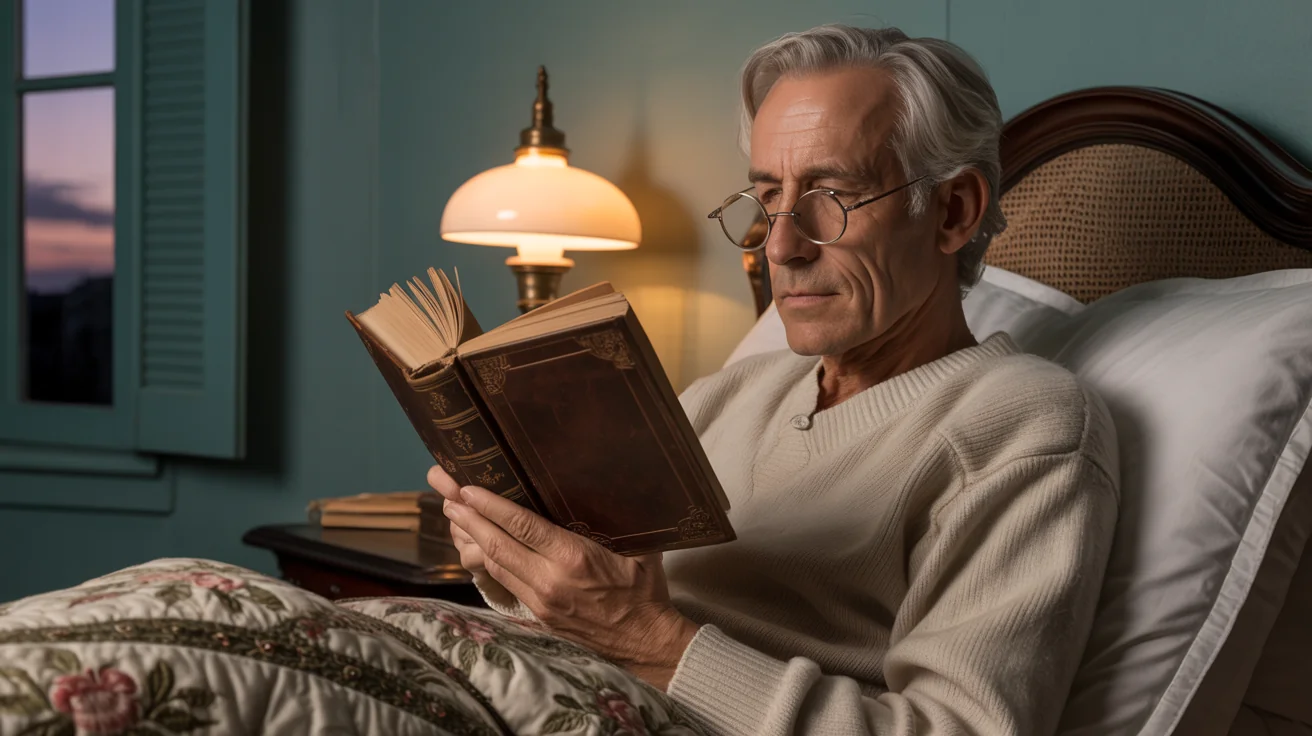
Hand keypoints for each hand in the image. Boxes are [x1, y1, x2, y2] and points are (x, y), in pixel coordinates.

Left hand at [432, 475, 699, 689]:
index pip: (522, 525)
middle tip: (445, 492)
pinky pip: (504, 583)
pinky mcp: (537, 616)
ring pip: (494, 565)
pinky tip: (475, 547)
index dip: (490, 506)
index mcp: (573, 558)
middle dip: (468, 517)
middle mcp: (550, 580)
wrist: (645, 645)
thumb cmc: (646, 592)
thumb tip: (606, 483)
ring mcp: (540, 601)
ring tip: (453, 514)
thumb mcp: (638, 548)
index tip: (467, 488)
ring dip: (471, 538)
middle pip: (497, 544)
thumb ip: (615, 520)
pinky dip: (486, 561)